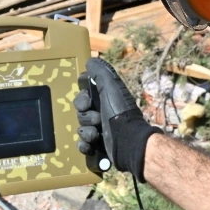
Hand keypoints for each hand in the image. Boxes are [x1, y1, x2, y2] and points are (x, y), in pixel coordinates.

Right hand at [74, 58, 160, 180]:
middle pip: (80, 114)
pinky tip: (91, 146)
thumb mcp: (110, 86)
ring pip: (80, 130)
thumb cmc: (119, 111)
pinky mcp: (98, 148)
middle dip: (86, 117)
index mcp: (104, 100)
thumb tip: (90, 61)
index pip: (82, 97)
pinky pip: (82, 146)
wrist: (128, 139)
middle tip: (98, 120)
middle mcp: (102, 114)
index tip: (87, 102)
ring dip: (86, 132)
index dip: (81, 100)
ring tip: (96, 135)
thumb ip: (100, 73)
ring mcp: (100, 132)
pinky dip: (84, 146)